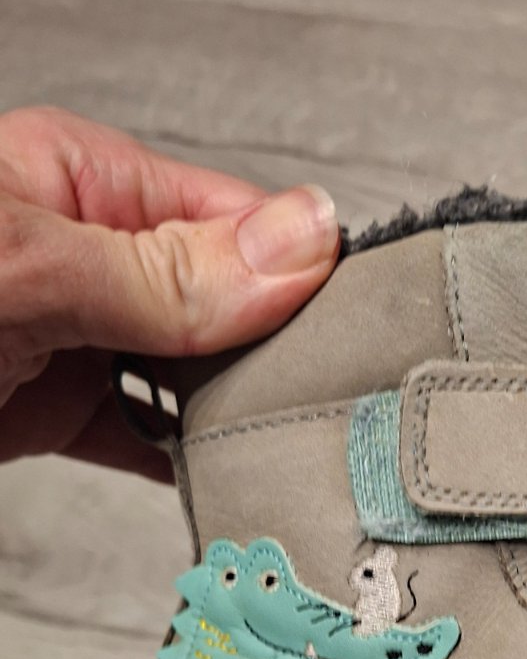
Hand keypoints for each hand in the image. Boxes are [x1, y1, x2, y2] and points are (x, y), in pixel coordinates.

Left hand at [0, 106, 339, 481]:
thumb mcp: (32, 271)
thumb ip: (167, 269)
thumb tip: (306, 238)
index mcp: (81, 178)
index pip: (236, 219)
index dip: (303, 277)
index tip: (361, 337)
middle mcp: (85, 254)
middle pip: (225, 303)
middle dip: (277, 355)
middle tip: (341, 409)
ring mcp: (71, 335)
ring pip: (190, 374)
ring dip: (237, 415)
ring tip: (298, 450)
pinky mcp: (49, 410)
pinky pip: (141, 434)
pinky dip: (184, 464)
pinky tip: (226, 480)